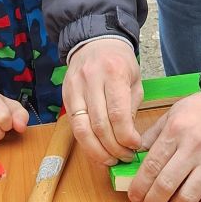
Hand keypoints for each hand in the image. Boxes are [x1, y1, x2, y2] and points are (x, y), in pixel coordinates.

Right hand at [63, 40, 142, 165]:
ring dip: (97, 151)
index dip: (127, 137)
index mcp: (113, 72)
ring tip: (110, 160)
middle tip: (125, 157)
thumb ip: (132, 107)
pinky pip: (74, 126)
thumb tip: (130, 139)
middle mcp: (91, 79)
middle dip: (114, 148)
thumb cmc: (119, 62)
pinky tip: (96, 151)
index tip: (135, 147)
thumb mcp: (134, 79)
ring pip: (82, 129)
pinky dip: (86, 143)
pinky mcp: (65, 95)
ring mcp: (75, 87)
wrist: (95, 41)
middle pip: (99, 125)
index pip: (118, 114)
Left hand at [128, 93, 200, 201]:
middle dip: (152, 201)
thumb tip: (136, 154)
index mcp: (176, 130)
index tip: (134, 196)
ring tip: (176, 201)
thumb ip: (154, 134)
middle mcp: (194, 147)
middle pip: (166, 185)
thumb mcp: (174, 113)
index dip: (140, 186)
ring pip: (188, 197)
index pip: (151, 165)